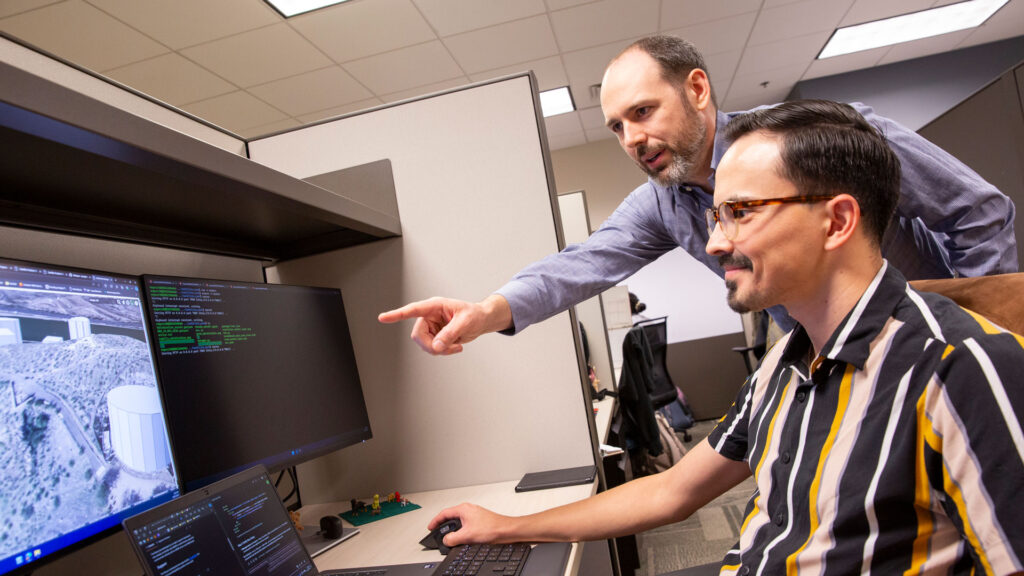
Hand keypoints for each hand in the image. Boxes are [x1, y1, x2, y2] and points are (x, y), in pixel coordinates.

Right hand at [378, 295, 510, 355]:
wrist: (481, 321)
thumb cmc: (474, 315)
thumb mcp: (465, 322)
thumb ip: (450, 334)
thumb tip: (436, 346)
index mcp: (434, 306)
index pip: (413, 310)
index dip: (397, 314)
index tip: (383, 318)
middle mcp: (429, 316)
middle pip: (418, 335)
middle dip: (431, 345)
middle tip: (446, 349)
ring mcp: (431, 327)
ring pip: (424, 344)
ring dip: (439, 350)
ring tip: (456, 346)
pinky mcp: (434, 336)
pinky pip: (432, 348)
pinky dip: (443, 351)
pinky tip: (455, 347)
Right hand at [428, 503, 515, 546]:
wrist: (506, 530)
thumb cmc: (491, 527)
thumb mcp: (467, 535)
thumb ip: (453, 538)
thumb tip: (446, 540)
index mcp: (463, 509)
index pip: (444, 513)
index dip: (435, 521)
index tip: (430, 527)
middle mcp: (468, 509)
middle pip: (450, 517)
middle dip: (444, 526)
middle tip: (438, 532)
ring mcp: (473, 514)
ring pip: (458, 522)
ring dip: (453, 530)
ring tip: (450, 537)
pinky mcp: (478, 521)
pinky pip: (465, 525)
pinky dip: (461, 531)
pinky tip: (463, 538)